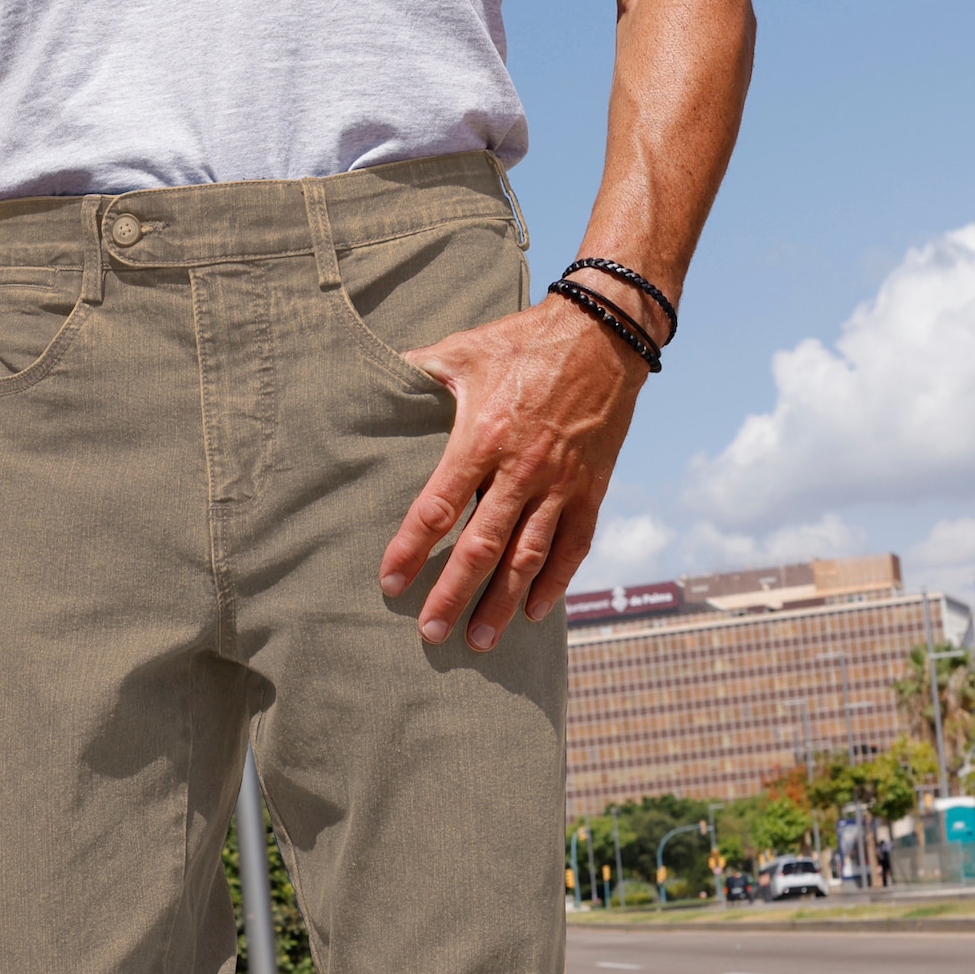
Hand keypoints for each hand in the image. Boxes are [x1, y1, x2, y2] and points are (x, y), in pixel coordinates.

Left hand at [379, 296, 650, 650]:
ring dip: (502, 604)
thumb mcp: (464, 349)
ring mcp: (560, 484)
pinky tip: (534, 612)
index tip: (390, 582)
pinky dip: (554, 583)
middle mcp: (521, 470)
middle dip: (453, 594)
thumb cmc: (524, 341)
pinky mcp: (591, 490)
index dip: (411, 548)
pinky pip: (573, 547)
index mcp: (482, 438)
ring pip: (527, 558)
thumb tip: (370, 381)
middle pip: (481, 547)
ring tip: (479, 640)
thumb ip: (417, 373)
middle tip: (431, 633)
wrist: (604, 332)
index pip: (438, 506)